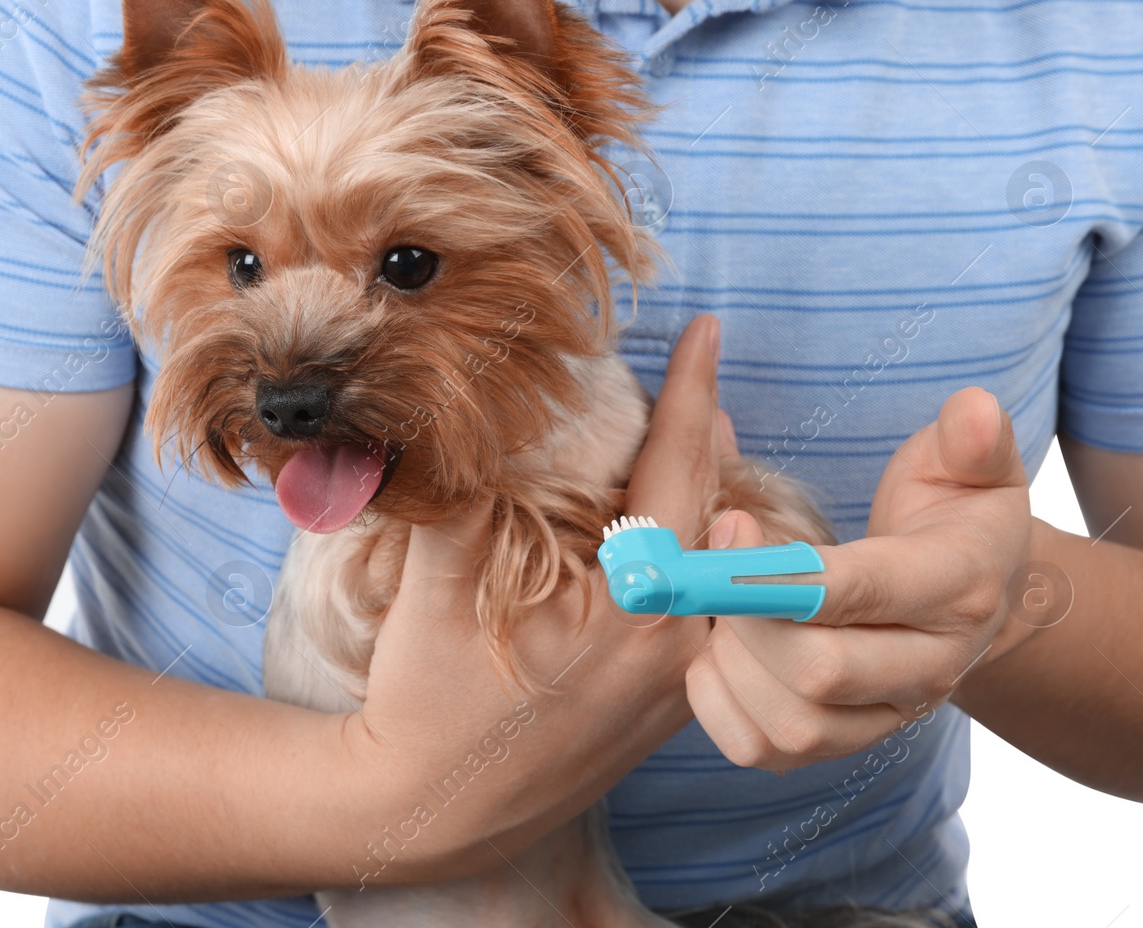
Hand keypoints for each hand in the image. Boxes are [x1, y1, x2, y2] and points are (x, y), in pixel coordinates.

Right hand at [350, 315, 728, 878]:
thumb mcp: (438, 586)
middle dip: (703, 435)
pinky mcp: (665, 706)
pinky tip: (666, 529)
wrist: (434, 812)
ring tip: (694, 435)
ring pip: (710, 561)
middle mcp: (678, 643)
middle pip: (710, 510)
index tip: (706, 331)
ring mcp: (678, 680)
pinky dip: (687, 552)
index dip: (690, 392)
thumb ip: (459, 493)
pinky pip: (698, 606)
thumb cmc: (432, 701)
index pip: (680, 470)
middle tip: (700, 372)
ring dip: (701, 494)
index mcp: (638, 605)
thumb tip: (455, 409)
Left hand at [686, 386, 1030, 770]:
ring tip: (717, 606)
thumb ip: (972, 438)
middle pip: (819, 671)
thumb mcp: (974, 466)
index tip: (727, 524)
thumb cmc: (956, 517)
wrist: (977, 597)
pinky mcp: (842, 743)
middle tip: (708, 562)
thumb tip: (973, 412)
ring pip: (791, 724)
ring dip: (730, 664)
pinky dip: (721, 707)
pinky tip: (718, 652)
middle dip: (744, 615)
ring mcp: (886, 715)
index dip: (782, 569)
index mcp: (957, 590)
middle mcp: (928, 668)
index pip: (862, 592)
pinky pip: (765, 752)